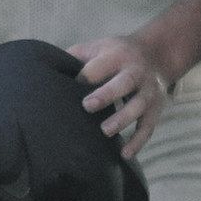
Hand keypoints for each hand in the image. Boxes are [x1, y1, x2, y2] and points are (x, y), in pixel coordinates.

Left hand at [67, 36, 166, 158]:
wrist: (155, 52)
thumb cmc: (115, 54)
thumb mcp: (98, 47)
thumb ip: (76, 56)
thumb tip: (45, 69)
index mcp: (117, 55)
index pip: (101, 65)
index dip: (85, 76)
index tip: (72, 86)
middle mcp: (136, 71)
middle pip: (125, 82)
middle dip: (107, 94)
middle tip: (87, 106)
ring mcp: (148, 90)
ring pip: (139, 105)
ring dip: (123, 118)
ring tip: (105, 131)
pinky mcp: (155, 107)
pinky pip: (149, 126)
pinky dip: (139, 141)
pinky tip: (126, 154)